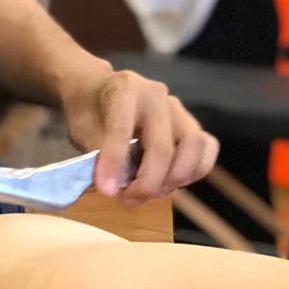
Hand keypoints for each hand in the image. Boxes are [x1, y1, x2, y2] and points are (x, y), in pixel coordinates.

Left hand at [59, 68, 218, 207]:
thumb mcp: (82, 129)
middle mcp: (156, 95)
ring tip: (150, 193)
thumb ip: (98, 157)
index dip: (115, 164)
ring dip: (173, 179)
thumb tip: (114, 188)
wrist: (98, 90)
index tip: (107, 191)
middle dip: (147, 183)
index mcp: (125, 89)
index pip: (122, 129)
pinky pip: (207, 148)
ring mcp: (178, 108)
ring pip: (193, 147)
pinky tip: (171, 182)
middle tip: (128, 200)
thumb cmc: (89, 110)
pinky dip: (193, 171)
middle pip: (163, 146)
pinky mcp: (191, 123)